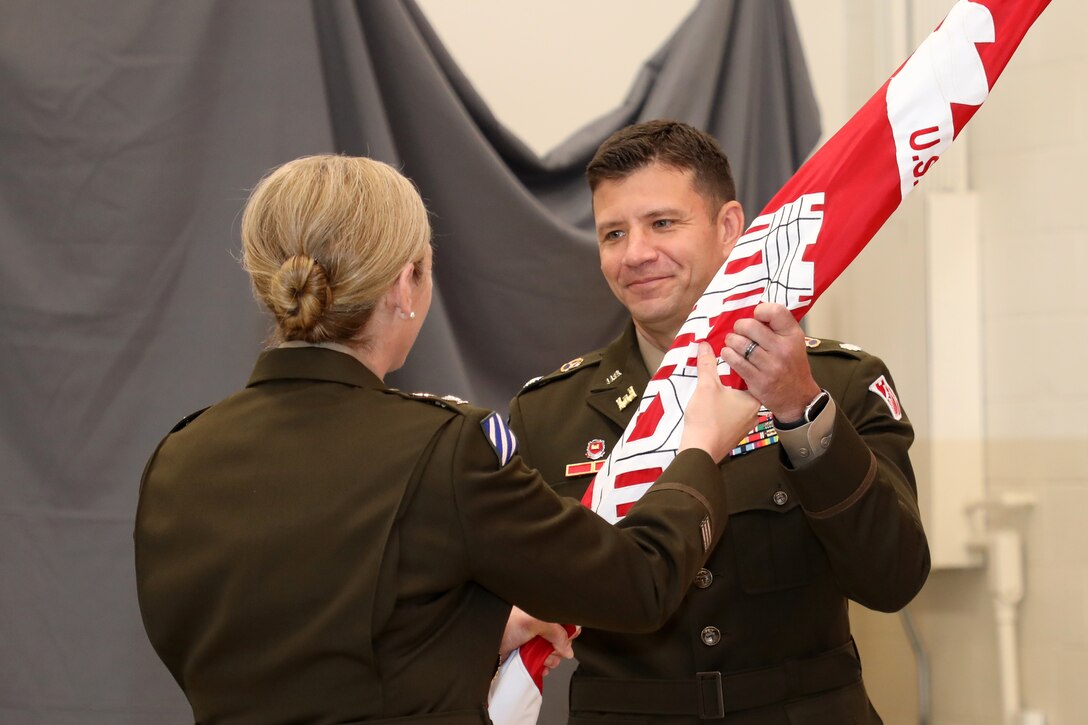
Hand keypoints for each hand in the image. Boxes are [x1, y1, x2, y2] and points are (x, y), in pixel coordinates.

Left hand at [499, 606, 578, 675]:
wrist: (487, 639)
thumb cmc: (505, 622)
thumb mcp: (535, 621)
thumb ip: (556, 632)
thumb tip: (568, 648)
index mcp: (544, 613)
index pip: (565, 622)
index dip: (569, 632)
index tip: (568, 639)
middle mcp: (540, 625)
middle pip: (562, 640)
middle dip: (559, 648)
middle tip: (550, 649)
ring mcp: (534, 640)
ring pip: (553, 653)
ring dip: (551, 659)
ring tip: (542, 658)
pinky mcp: (528, 653)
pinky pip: (542, 662)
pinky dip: (543, 666)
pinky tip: (540, 666)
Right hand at [680, 341, 759, 461]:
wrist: (699, 450)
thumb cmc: (707, 419)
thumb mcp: (706, 386)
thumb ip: (707, 364)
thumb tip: (705, 345)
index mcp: (754, 401)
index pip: (751, 375)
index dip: (739, 365)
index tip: (728, 358)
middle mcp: (755, 414)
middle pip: (743, 390)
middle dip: (730, 382)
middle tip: (718, 372)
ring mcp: (745, 427)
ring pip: (737, 404)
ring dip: (726, 397)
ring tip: (713, 389)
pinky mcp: (734, 435)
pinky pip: (731, 416)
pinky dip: (723, 410)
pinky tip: (711, 407)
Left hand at [721, 303, 820, 420]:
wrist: (798, 397)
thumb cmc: (792, 366)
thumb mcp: (794, 342)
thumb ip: (777, 328)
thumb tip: (753, 314)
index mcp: (792, 335)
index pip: (775, 311)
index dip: (761, 310)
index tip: (756, 316)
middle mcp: (782, 349)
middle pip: (750, 326)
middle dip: (739, 326)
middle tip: (739, 330)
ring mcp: (770, 365)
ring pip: (739, 343)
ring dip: (731, 340)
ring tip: (732, 342)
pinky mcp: (758, 380)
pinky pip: (735, 361)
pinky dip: (728, 355)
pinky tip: (729, 353)